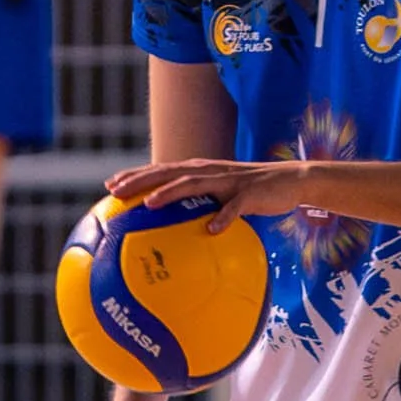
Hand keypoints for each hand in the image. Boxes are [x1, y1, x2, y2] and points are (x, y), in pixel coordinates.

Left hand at [105, 156, 316, 224]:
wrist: (290, 181)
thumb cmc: (249, 193)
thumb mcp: (220, 196)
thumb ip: (197, 206)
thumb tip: (172, 229)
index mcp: (199, 171)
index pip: (160, 170)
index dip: (135, 175)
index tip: (110, 185)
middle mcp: (209, 171)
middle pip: (168, 173)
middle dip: (140, 180)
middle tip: (115, 192)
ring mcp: (229, 181)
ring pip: (195, 184)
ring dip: (171, 193)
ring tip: (150, 205)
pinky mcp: (250, 194)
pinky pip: (235, 208)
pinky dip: (223, 218)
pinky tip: (212, 230)